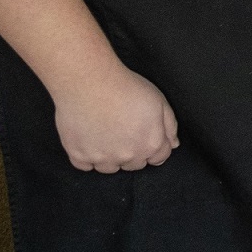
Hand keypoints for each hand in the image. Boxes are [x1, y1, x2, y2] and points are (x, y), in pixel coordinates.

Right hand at [54, 62, 178, 171]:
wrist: (90, 83)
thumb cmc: (126, 88)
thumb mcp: (159, 101)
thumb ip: (169, 126)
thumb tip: (172, 144)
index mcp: (151, 144)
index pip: (159, 158)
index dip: (153, 146)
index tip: (144, 136)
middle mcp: (128, 156)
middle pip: (134, 164)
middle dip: (132, 152)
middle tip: (123, 131)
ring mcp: (102, 159)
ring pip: (109, 168)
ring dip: (110, 156)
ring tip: (105, 133)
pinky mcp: (78, 156)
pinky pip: (85, 165)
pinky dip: (87, 156)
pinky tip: (89, 138)